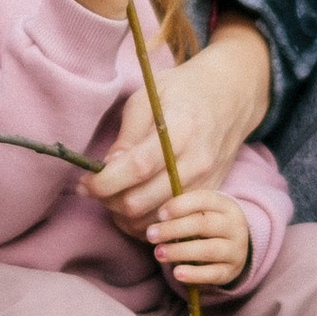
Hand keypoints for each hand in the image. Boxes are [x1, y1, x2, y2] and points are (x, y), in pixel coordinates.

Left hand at [86, 13, 271, 234]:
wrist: (231, 96)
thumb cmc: (184, 91)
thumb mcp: (148, 98)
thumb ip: (127, 136)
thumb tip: (107, 169)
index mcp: (180, 130)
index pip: (136, 169)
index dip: (103, 183)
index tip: (84, 184)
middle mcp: (196, 161)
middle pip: (141, 202)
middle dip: (109, 201)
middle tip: (96, 188)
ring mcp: (206, 182)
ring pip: (154, 221)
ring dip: (124, 216)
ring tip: (113, 195)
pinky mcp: (209, 195)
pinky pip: (172, 224)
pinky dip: (147, 222)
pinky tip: (134, 203)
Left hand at [151, 188, 253, 291]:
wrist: (235, 248)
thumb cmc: (209, 225)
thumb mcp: (202, 211)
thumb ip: (181, 210)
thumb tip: (156, 215)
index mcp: (225, 205)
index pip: (203, 200)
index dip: (179, 206)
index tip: (160, 215)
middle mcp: (234, 226)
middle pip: (203, 224)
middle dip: (174, 229)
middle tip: (151, 235)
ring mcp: (235, 250)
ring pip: (208, 250)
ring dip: (180, 252)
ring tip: (159, 253)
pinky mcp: (231, 271)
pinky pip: (213, 274)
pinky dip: (194, 274)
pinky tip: (177, 273)